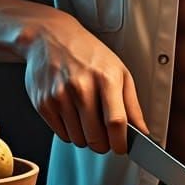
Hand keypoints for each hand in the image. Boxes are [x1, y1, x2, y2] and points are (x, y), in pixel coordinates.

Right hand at [23, 12, 148, 155]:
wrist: (50, 37)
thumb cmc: (88, 53)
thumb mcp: (118, 70)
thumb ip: (131, 104)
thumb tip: (141, 132)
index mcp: (105, 77)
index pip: (116, 122)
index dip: (121, 142)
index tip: (122, 148)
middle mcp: (81, 86)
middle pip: (96, 137)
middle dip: (104, 144)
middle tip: (105, 136)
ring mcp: (59, 95)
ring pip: (78, 139)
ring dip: (86, 138)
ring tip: (86, 118)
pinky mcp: (43, 103)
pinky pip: (61, 134)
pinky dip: (70, 132)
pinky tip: (72, 114)